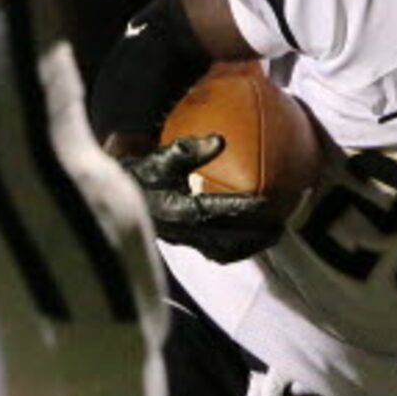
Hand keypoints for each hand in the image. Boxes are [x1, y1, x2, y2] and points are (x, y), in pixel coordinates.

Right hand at [125, 135, 288, 263]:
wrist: (114, 201)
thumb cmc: (138, 176)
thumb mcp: (158, 159)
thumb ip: (187, 149)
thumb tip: (220, 140)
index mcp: (176, 209)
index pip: (214, 210)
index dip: (242, 207)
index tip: (267, 202)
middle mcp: (183, 231)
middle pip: (228, 239)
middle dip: (257, 234)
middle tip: (282, 223)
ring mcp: (185, 242)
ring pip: (226, 252)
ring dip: (252, 246)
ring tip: (274, 235)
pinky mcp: (186, 246)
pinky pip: (217, 255)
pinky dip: (238, 250)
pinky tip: (252, 241)